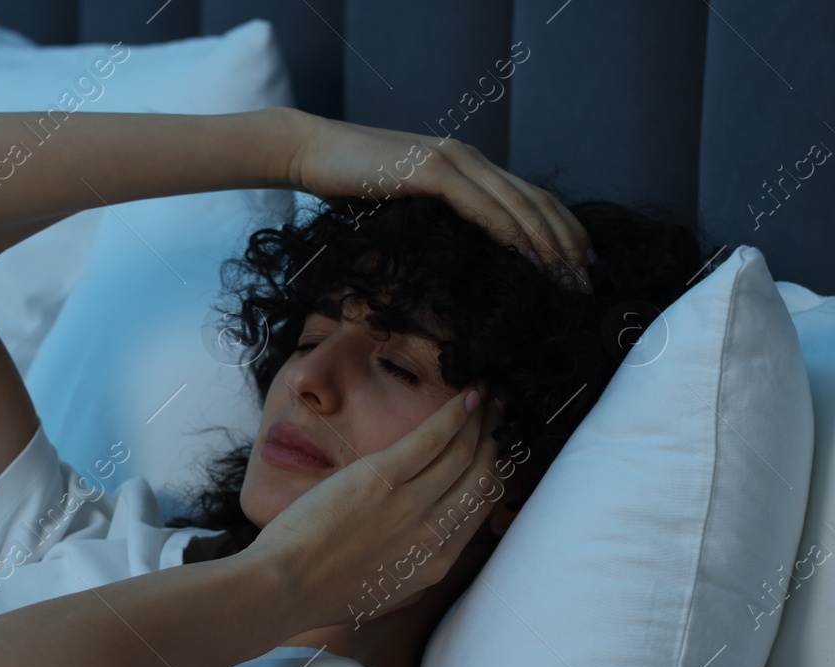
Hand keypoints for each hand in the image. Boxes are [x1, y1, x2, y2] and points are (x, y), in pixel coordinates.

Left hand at [242, 388, 503, 630]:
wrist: (284, 588)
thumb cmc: (320, 593)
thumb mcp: (385, 594)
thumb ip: (413, 570)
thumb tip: (430, 550)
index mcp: (436, 563)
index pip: (480, 510)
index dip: (493, 474)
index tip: (494, 450)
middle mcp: (434, 534)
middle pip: (481, 478)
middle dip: (494, 440)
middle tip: (498, 414)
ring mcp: (411, 505)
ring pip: (463, 453)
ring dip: (478, 420)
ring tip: (484, 397)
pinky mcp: (381, 478)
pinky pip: (431, 438)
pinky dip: (453, 415)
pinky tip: (465, 396)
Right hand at [273, 109, 593, 289]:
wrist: (310, 153)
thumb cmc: (348, 187)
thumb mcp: (403, 208)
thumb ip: (434, 222)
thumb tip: (456, 260)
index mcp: (468, 167)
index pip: (530, 198)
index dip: (562, 232)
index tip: (581, 268)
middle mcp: (470, 158)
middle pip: (537, 201)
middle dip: (568, 244)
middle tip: (587, 282)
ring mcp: (453, 160)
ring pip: (517, 204)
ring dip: (548, 244)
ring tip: (566, 278)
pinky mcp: (431, 170)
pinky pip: (482, 206)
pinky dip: (511, 232)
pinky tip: (529, 257)